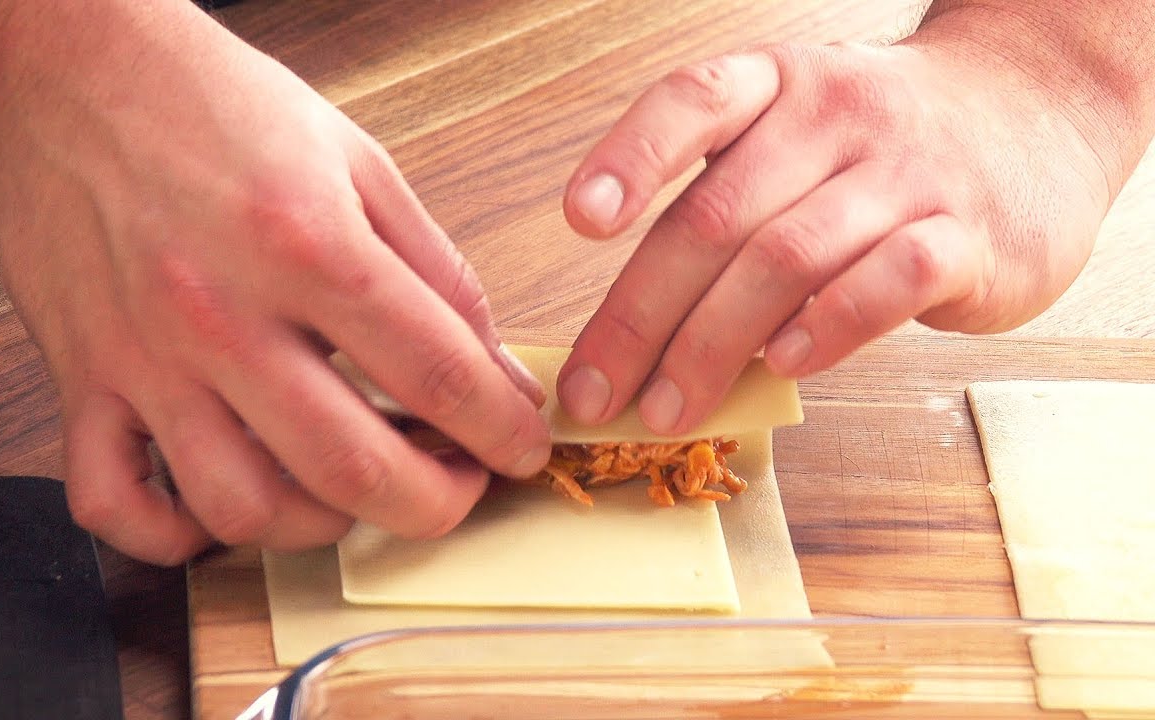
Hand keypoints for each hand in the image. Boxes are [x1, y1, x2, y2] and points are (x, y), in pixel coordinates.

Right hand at [0, 4, 549, 563]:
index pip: (436, 374)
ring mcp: (145, 358)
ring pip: (242, 506)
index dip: (501, 429)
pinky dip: (173, 537)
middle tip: (458, 488)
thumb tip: (489, 362)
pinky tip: (221, 512)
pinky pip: (114, 505)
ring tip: (352, 493)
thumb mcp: (356, 158)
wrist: (65, 70)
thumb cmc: (211, 103)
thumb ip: (434, 268)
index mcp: (308, 245)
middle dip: (435, 504)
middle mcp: (224, 314)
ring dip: (320, 527)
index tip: (521, 448)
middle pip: (351, 467)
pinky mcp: (82, 380)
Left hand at [557, 35, 1116, 434]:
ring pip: (786, 258)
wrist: (1036, 112)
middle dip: (641, 316)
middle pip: (716, 217)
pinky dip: (828, 328)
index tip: (579, 220)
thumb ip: (727, 213)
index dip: (630, 158)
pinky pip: (887, 282)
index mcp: (776, 86)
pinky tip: (786, 366)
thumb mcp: (797, 138)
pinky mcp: (968, 234)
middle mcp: (833, 117)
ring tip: (667, 406)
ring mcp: (905, 172)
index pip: (691, 103)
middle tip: (595, 390)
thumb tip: (637, 336)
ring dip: (712, 344)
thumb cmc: (880, 147)